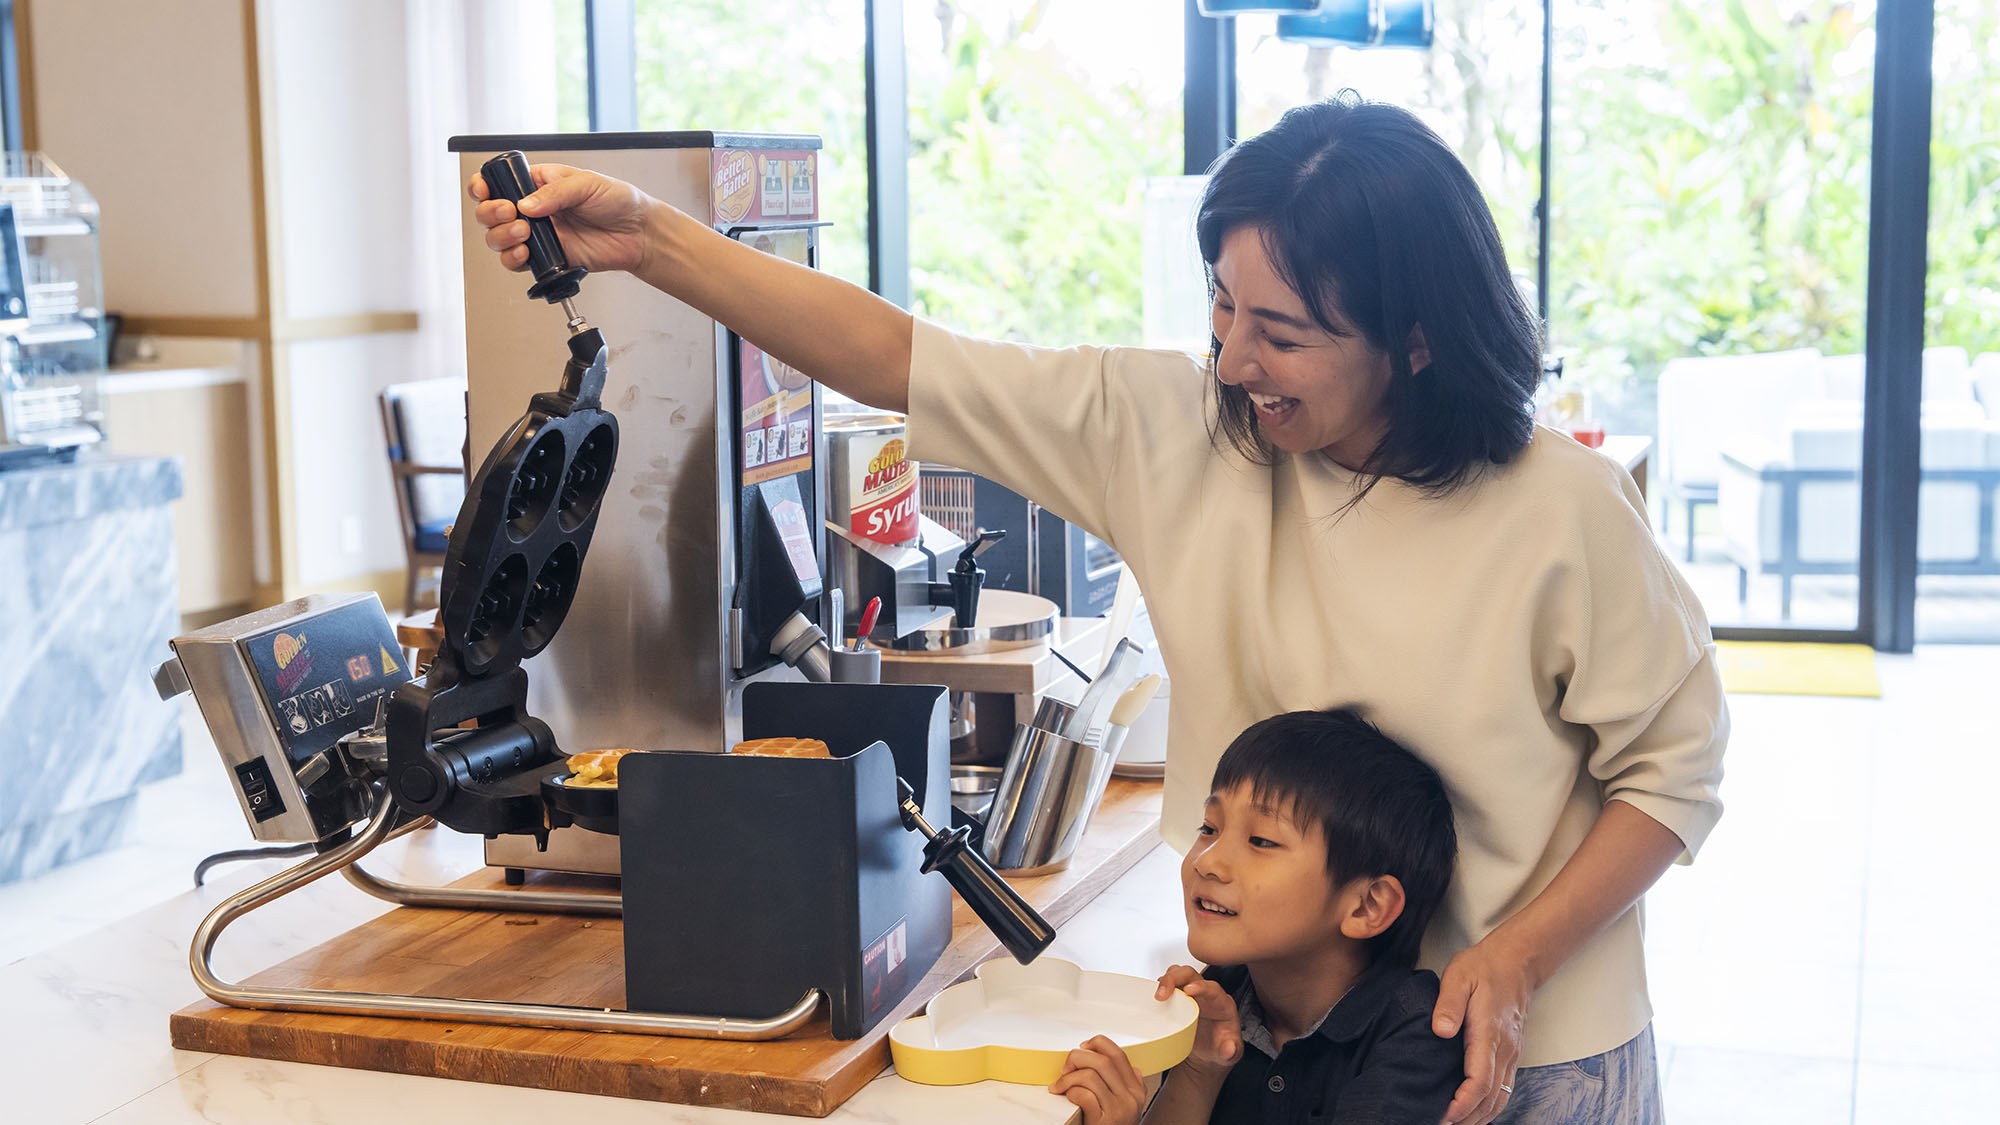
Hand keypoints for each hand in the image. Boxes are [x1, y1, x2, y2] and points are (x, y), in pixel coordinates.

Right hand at [468, 163, 660, 276]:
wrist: (638, 234)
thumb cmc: (618, 201)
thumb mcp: (586, 184)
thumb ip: (554, 193)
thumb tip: (525, 204)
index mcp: (537, 184)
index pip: (498, 182)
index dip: (484, 186)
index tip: (485, 191)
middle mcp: (532, 209)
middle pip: (490, 213)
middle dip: (491, 214)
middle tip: (510, 214)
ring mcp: (538, 235)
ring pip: (498, 238)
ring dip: (501, 237)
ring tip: (523, 233)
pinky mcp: (546, 258)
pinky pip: (517, 262)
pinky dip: (513, 260)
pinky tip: (526, 253)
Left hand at [1049, 1035, 1146, 1124]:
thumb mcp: (1130, 1110)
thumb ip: (1134, 1089)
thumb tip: (1133, 1069)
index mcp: (1135, 1091)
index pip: (1118, 1054)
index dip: (1097, 1044)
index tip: (1083, 1047)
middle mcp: (1130, 1099)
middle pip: (1102, 1061)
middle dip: (1078, 1058)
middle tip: (1065, 1069)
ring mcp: (1118, 1111)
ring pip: (1091, 1075)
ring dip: (1069, 1077)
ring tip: (1060, 1086)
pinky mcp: (1103, 1122)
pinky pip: (1085, 1095)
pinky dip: (1071, 1091)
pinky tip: (1067, 1096)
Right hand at [1155, 965, 1239, 1074]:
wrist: (1209, 1050)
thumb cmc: (1220, 1046)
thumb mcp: (1229, 1052)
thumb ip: (1231, 1050)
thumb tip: (1229, 1049)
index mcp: (1220, 1003)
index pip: (1212, 988)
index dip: (1201, 986)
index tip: (1188, 990)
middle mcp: (1205, 993)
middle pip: (1190, 974)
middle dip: (1175, 979)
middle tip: (1162, 994)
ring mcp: (1189, 993)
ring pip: (1176, 974)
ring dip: (1165, 980)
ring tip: (1156, 995)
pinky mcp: (1177, 996)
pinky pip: (1167, 984)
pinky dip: (1158, 988)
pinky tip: (1151, 997)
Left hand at [1432, 938, 1531, 1124]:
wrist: (1516, 962)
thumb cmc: (1484, 968)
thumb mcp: (1458, 976)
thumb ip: (1448, 1003)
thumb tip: (1440, 1030)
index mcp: (1489, 1033)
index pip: (1479, 1081)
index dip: (1462, 1104)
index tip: (1443, 1115)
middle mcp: (1505, 1049)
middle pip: (1490, 1099)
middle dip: (1467, 1118)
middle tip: (1438, 1123)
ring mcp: (1512, 1054)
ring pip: (1499, 1098)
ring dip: (1478, 1116)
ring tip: (1453, 1122)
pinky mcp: (1512, 1054)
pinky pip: (1503, 1089)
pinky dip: (1489, 1106)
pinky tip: (1473, 1111)